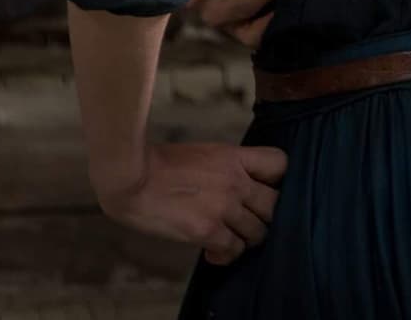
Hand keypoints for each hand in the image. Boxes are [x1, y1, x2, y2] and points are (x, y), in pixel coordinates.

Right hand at [95, 142, 288, 264]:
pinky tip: (211, 253)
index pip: (280, 163)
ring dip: (245, 239)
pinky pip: (234, 250)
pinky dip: (225, 256)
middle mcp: (236, 182)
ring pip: (259, 233)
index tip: (265, 189)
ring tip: (228, 239)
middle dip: (263, 216)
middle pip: (275, 205)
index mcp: (234, 157)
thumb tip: (238, 183)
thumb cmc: (158, 164)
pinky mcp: (208, 231)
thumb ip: (226, 167)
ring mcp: (224, 207)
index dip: (277, 180)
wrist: (130, 177)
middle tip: (246, 221)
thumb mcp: (203, 154)